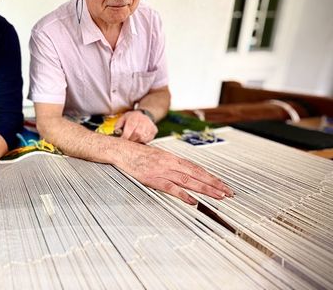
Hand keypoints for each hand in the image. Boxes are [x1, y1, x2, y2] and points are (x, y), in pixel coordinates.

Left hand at [114, 110, 157, 142]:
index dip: (125, 136)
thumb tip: (115, 132)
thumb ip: (118, 125)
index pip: (129, 129)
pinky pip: (148, 139)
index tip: (121, 140)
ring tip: (133, 139)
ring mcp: (150, 126)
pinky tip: (139, 138)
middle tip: (127, 141)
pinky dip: (142, 141)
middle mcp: (143, 121)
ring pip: (142, 138)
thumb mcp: (123, 118)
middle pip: (137, 134)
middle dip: (131, 139)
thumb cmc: (132, 118)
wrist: (144, 115)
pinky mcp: (154, 131)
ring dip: (136, 141)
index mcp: (134, 117)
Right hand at [117, 144, 233, 203]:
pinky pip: (171, 188)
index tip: (223, 185)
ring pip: (189, 181)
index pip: (197, 168)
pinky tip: (193, 201)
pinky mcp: (153, 179)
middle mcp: (171, 163)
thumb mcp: (159, 156)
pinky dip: (183, 194)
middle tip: (228, 193)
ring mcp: (163, 171)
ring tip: (218, 196)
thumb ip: (172, 164)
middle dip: (214, 184)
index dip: (211, 177)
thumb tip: (185, 172)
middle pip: (197, 175)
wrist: (123, 151)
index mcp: (173, 158)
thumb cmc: (139, 154)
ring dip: (205, 189)